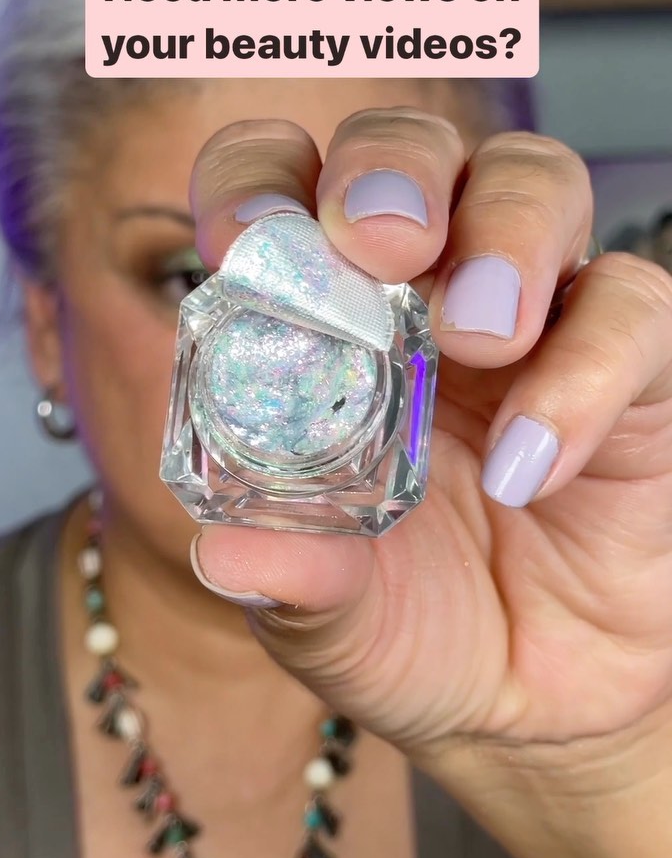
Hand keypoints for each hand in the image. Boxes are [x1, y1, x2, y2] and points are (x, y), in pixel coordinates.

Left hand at [188, 110, 671, 772]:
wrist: (526, 705)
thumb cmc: (410, 630)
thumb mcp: (332, 622)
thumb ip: (290, 582)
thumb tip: (228, 554)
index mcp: (328, 326)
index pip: (286, 192)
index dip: (261, 181)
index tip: (244, 238)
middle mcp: (429, 296)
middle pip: (417, 152)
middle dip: (392, 171)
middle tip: (379, 243)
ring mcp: (539, 321)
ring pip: (538, 184)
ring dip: (505, 236)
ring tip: (479, 338)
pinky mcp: (638, 371)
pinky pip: (634, 315)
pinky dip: (588, 372)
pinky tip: (534, 469)